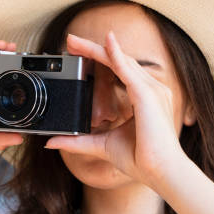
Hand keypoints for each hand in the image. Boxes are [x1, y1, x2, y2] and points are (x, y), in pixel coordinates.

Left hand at [45, 31, 186, 188]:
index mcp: (145, 98)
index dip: (100, 58)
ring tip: (74, 41)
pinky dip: (115, 56)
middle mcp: (151, 90)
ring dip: (98, 49)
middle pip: (119, 60)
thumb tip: (52, 142)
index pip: (120, 70)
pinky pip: (129, 71)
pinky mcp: (148, 96)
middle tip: (70, 40)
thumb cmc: (141, 160)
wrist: (161, 172)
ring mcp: (152, 90)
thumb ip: (78, 141)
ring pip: (121, 61)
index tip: (77, 53)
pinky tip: (105, 44)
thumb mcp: (101, 145)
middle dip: (93, 49)